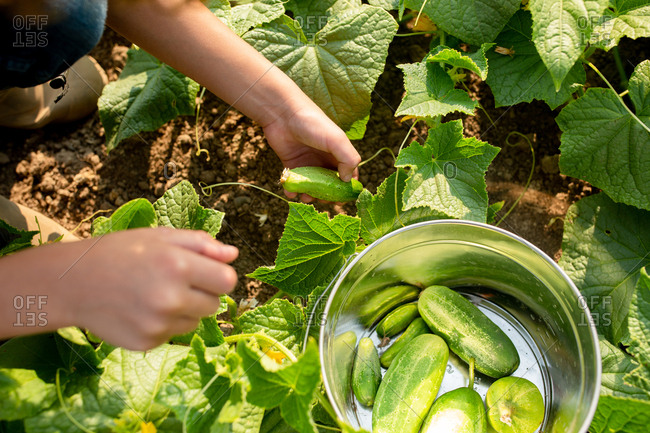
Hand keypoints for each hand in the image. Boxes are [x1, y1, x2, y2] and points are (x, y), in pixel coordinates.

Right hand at [0, 227, 238, 349]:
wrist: (74, 283)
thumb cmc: (121, 253)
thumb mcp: (161, 237)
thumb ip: (201, 244)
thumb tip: (233, 255)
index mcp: (178, 265)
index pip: (227, 281)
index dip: (218, 276)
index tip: (204, 273)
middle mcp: (171, 298)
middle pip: (214, 305)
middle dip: (202, 293)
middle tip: (173, 282)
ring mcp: (158, 324)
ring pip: (195, 322)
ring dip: (184, 310)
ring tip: (154, 295)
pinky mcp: (147, 343)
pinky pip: (173, 335)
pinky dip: (164, 325)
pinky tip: (142, 310)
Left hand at [262, 105, 360, 201]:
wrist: (282, 115)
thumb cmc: (313, 124)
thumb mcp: (336, 139)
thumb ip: (348, 158)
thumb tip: (347, 180)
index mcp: (339, 154)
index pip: (349, 176)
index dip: (347, 189)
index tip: (341, 199)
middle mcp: (325, 161)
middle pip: (330, 186)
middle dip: (327, 196)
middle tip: (321, 199)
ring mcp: (309, 164)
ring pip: (313, 188)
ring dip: (310, 196)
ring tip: (305, 196)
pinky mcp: (292, 166)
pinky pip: (295, 184)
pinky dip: (293, 191)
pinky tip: (291, 192)